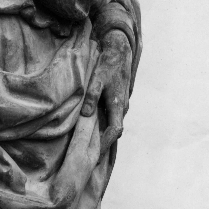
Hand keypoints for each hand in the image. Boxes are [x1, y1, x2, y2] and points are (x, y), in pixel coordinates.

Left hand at [82, 29, 132, 155]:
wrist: (119, 54)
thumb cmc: (107, 66)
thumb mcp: (96, 80)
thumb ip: (92, 97)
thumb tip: (86, 115)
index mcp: (118, 105)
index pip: (115, 130)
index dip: (107, 143)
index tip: (97, 152)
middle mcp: (122, 108)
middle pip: (115, 131)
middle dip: (105, 143)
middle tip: (92, 155)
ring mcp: (122, 105)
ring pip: (115, 124)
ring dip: (105, 134)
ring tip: (92, 146)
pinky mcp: (119, 102)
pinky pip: (114, 118)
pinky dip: (106, 125)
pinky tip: (95, 129)